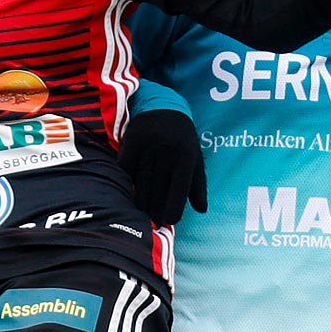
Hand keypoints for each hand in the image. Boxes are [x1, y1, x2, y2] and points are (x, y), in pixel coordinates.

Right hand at [119, 107, 207, 225]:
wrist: (163, 108)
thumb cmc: (182, 140)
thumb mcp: (195, 158)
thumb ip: (198, 184)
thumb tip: (202, 210)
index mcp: (186, 154)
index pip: (180, 186)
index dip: (174, 206)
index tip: (169, 221)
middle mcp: (168, 149)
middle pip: (159, 187)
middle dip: (156, 207)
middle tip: (152, 223)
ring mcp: (149, 144)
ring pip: (143, 180)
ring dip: (141, 200)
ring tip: (140, 215)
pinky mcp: (132, 140)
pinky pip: (128, 168)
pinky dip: (128, 183)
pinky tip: (128, 196)